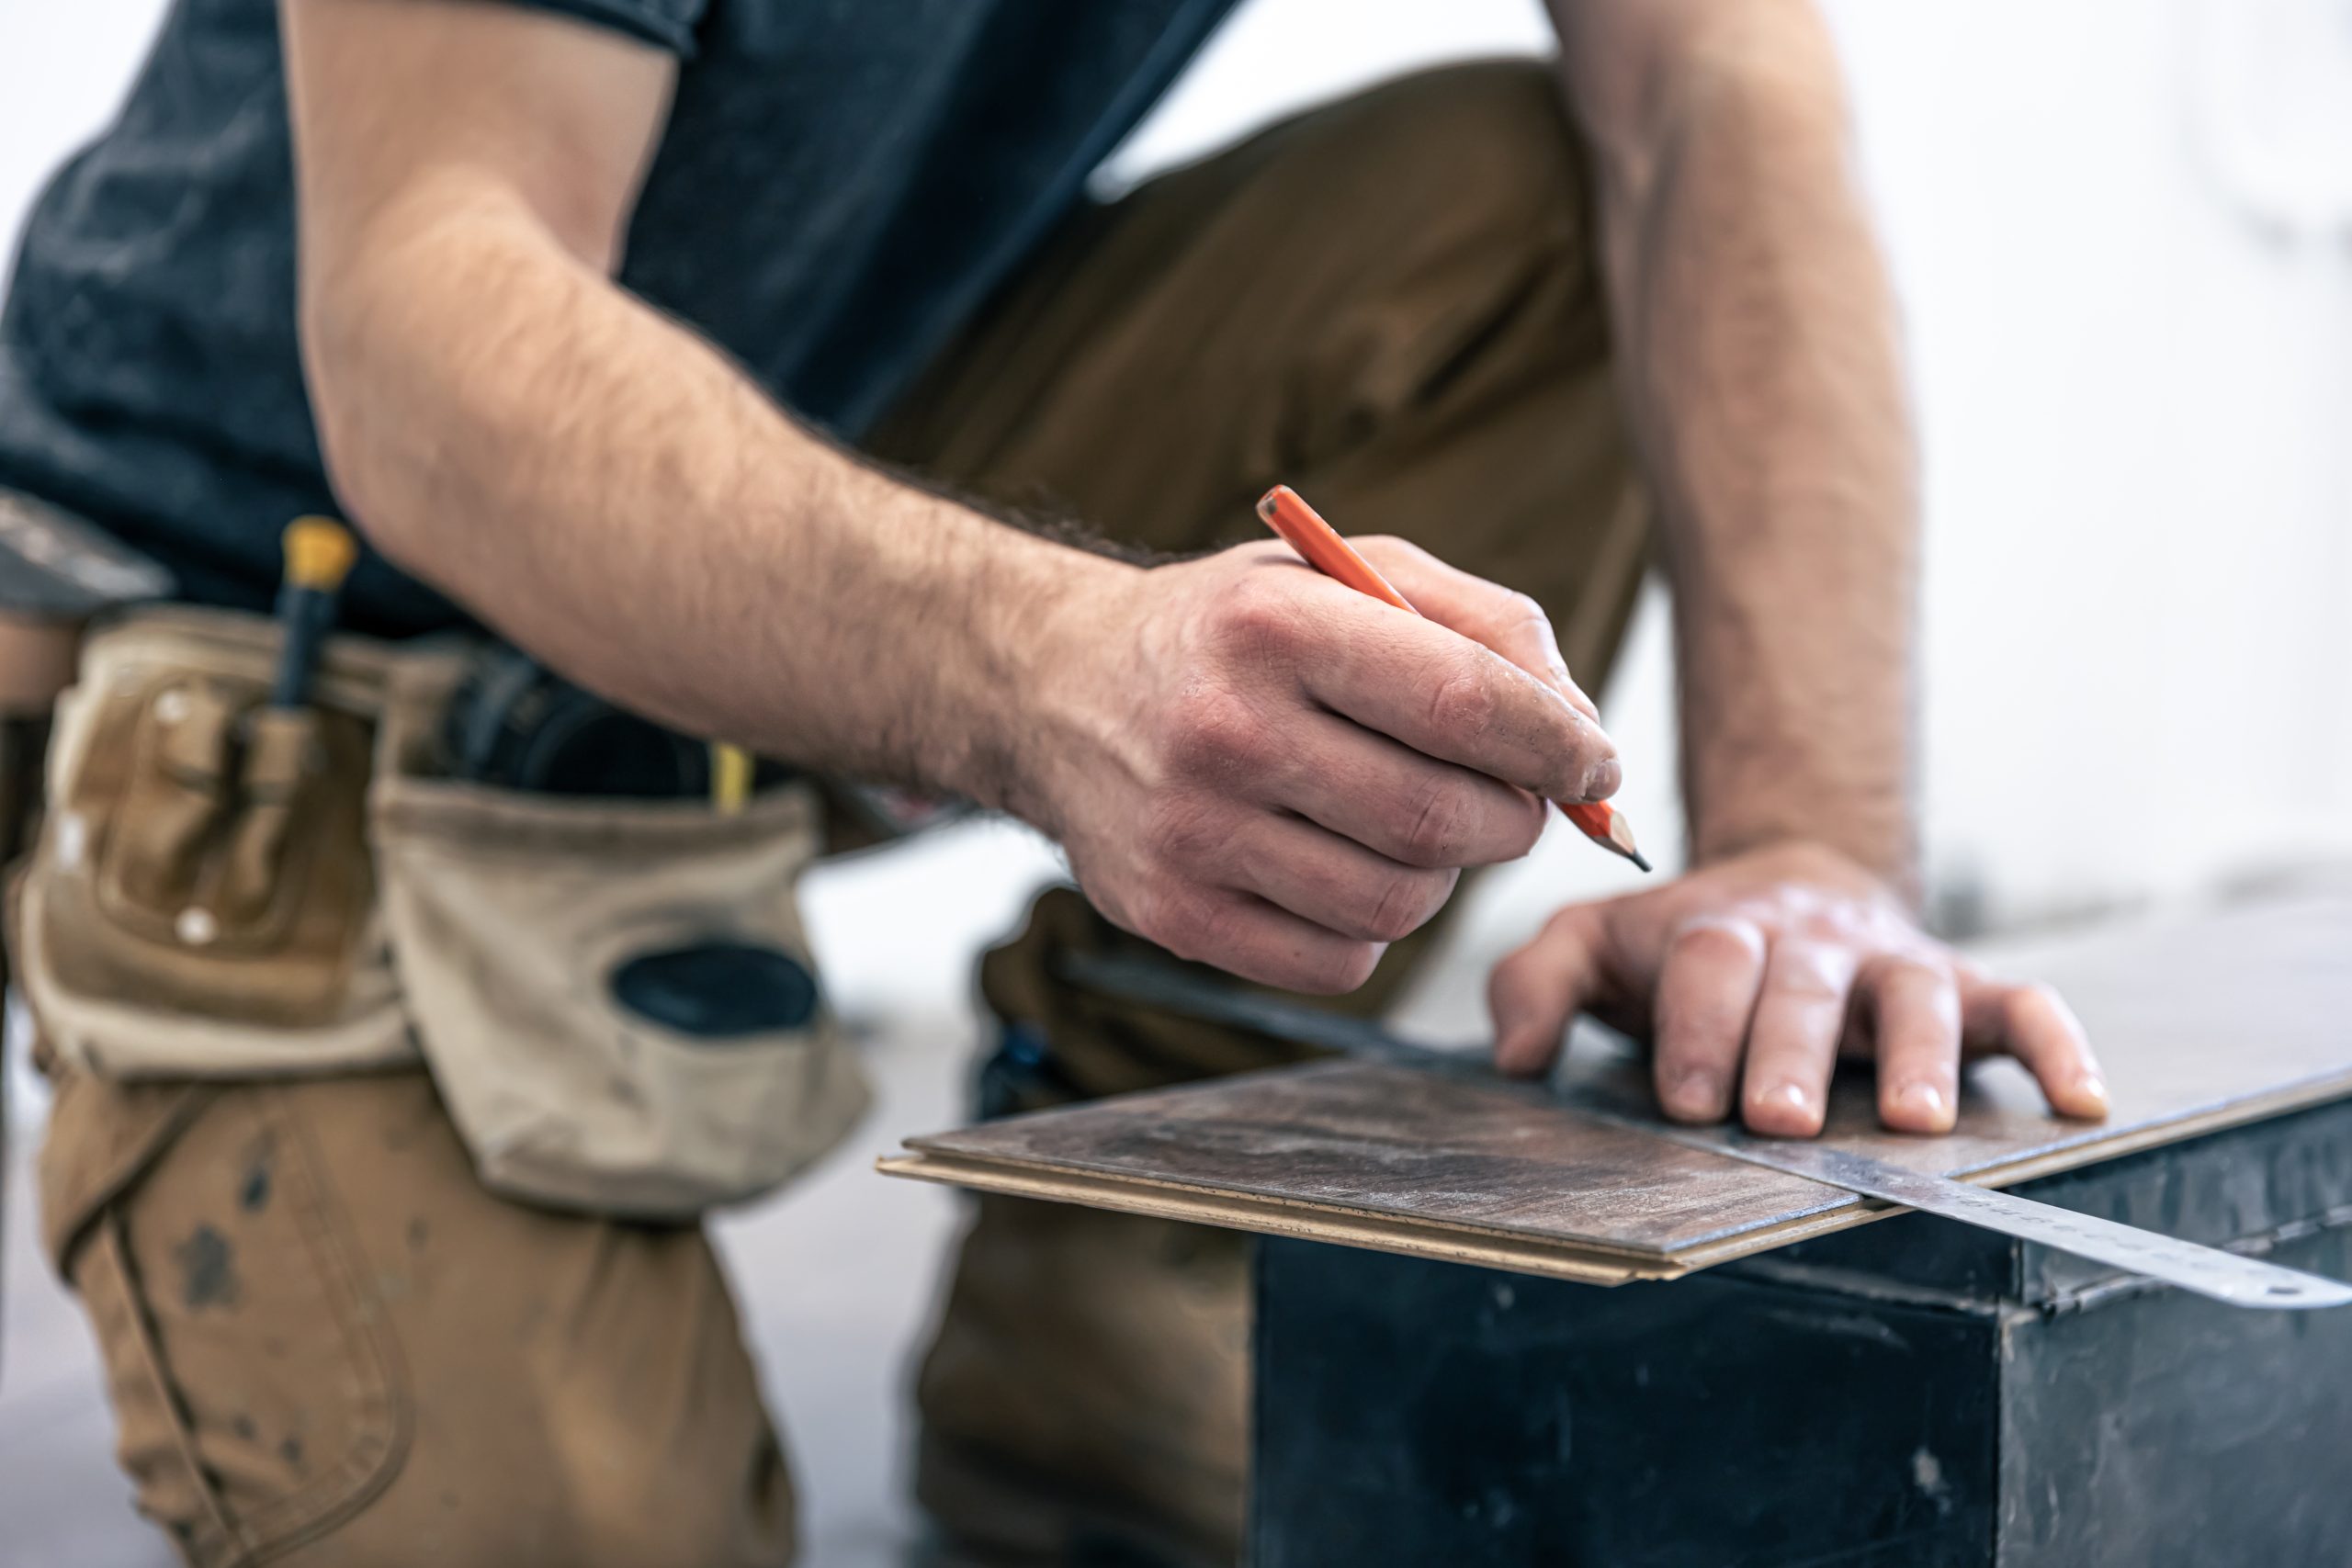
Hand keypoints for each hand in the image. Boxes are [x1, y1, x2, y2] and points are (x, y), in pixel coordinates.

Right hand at [1018, 537, 1619, 992]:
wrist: (1059, 689)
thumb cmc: (1238, 631)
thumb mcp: (1352, 574)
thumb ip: (1487, 627)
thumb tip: (1585, 733)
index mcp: (1275, 623)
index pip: (1464, 702)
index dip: (1558, 746)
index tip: (1596, 766)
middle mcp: (1223, 729)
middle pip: (1441, 818)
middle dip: (1511, 818)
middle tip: (1506, 798)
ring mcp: (1190, 832)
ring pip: (1399, 904)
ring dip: (1439, 875)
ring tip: (1408, 825)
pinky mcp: (1172, 914)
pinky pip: (1340, 962)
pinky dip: (1370, 930)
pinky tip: (1339, 867)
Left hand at [1486, 841, 2107, 1134]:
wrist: (1785, 880)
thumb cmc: (1678, 941)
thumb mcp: (1592, 942)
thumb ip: (1536, 981)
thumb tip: (1514, 1056)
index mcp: (1717, 930)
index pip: (1706, 966)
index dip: (1699, 1028)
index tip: (1689, 1101)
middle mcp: (1809, 941)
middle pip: (1803, 986)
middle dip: (1790, 1051)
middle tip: (1777, 1120)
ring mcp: (1889, 962)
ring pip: (1913, 995)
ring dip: (1914, 1055)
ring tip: (1911, 1120)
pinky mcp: (1961, 985)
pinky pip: (2021, 1005)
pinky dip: (2056, 1046)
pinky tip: (2081, 1100)